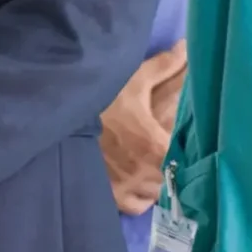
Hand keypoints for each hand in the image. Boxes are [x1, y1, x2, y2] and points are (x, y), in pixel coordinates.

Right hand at [100, 40, 187, 214]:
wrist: (60, 125)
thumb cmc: (101, 102)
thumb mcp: (133, 79)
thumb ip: (164, 66)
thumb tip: (187, 47)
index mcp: (158, 147)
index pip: (190, 156)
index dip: (191, 147)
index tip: (190, 139)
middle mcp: (148, 175)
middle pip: (176, 176)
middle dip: (177, 163)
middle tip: (171, 150)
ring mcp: (131, 190)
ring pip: (159, 193)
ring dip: (161, 181)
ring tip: (158, 165)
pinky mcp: (114, 199)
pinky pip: (139, 205)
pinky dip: (143, 197)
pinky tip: (141, 182)